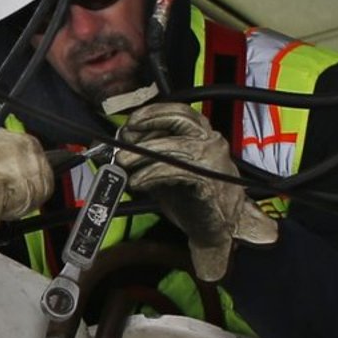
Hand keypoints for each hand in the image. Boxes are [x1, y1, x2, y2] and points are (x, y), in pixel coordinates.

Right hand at [0, 115, 53, 234]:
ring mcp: (7, 163)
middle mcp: (23, 151)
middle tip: (0, 213)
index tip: (17, 207)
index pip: (47, 184)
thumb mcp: (1, 154)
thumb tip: (30, 199)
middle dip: (18, 210)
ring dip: (4, 214)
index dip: (31, 201)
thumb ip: (19, 172)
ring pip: (20, 204)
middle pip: (36, 196)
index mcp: (28, 146)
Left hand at [115, 102, 277, 280]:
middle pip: (179, 119)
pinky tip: (137, 181)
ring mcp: (212, 159)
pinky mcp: (209, 180)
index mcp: (202, 135)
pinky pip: (175, 170)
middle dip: (148, 123)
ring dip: (142, 153)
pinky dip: (150, 174)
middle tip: (124, 137)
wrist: (217, 226)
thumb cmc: (192, 197)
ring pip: (174, 145)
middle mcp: (210, 141)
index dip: (151, 115)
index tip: (129, 124)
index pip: (177, 111)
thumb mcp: (165, 170)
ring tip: (123, 162)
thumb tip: (120, 148)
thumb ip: (148, 156)